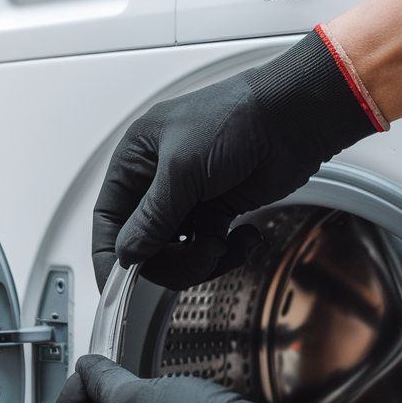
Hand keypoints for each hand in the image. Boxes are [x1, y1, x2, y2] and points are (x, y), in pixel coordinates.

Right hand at [90, 27, 380, 291]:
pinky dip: (227, 252)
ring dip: (201, 258)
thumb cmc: (235, 118)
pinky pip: (208, 249)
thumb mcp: (182, 169)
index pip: (109, 219)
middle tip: (199, 256)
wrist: (292, 118)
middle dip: (171, 260)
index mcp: (135, 161)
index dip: (112, 255)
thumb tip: (128, 253)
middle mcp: (157, 182)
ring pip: (178, 253)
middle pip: (144, 245)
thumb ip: (153, 217)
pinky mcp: (219, 211)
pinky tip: (244, 236)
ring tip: (222, 243)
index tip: (120, 285)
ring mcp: (189, 199)